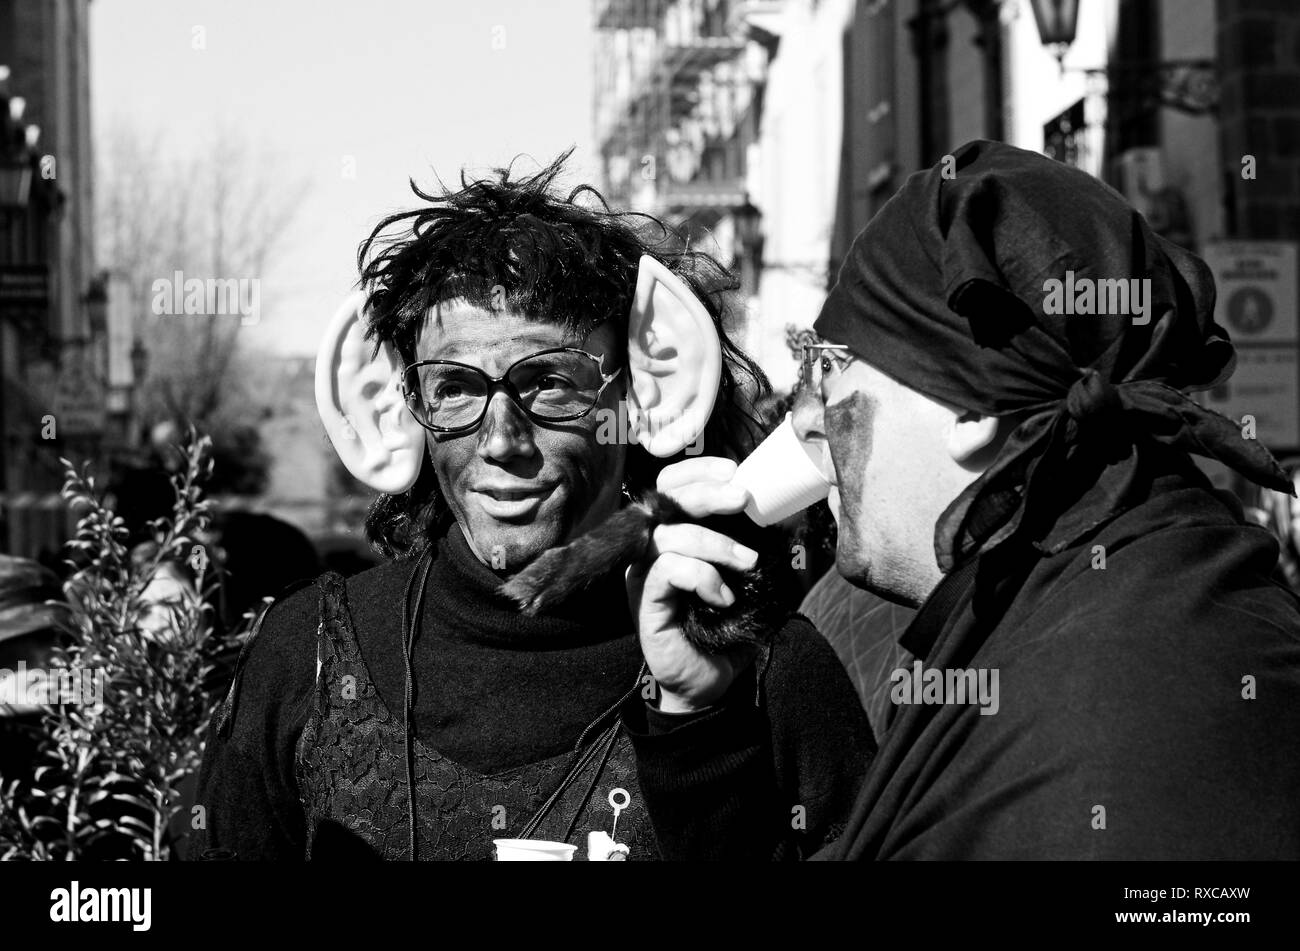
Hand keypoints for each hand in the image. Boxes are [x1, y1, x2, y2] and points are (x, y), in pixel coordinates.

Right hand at [625, 457, 757, 713]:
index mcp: (674, 533)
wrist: (712, 681)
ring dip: (716, 544)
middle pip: (666, 498)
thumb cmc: (728, 627)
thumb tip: (796, 516)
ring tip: (747, 564)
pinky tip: (722, 598)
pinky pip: (667, 570)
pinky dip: (702, 577)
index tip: (734, 469)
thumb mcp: (753, 580)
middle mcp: (653, 548)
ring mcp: (645, 574)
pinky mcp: (645, 601)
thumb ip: (764, 547)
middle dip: (707, 492)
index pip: (671, 483)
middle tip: (743, 499)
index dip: (698, 469)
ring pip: (671, 535)